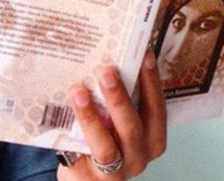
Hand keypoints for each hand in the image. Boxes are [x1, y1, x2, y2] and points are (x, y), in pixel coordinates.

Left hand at [57, 50, 166, 179]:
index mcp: (152, 137)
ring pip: (106, 146)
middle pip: (133, 126)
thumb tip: (108, 59)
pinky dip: (75, 132)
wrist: (85, 175)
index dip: (152, 82)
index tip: (144, 55)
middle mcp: (139, 155)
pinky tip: (67, 111)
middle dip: (119, 96)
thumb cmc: (104, 140)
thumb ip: (116, 100)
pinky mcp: (91, 178)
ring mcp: (117, 170)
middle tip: (106, 70)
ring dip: (91, 116)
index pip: (156, 108)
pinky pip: (82, 154)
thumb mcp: (116, 121)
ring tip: (78, 91)